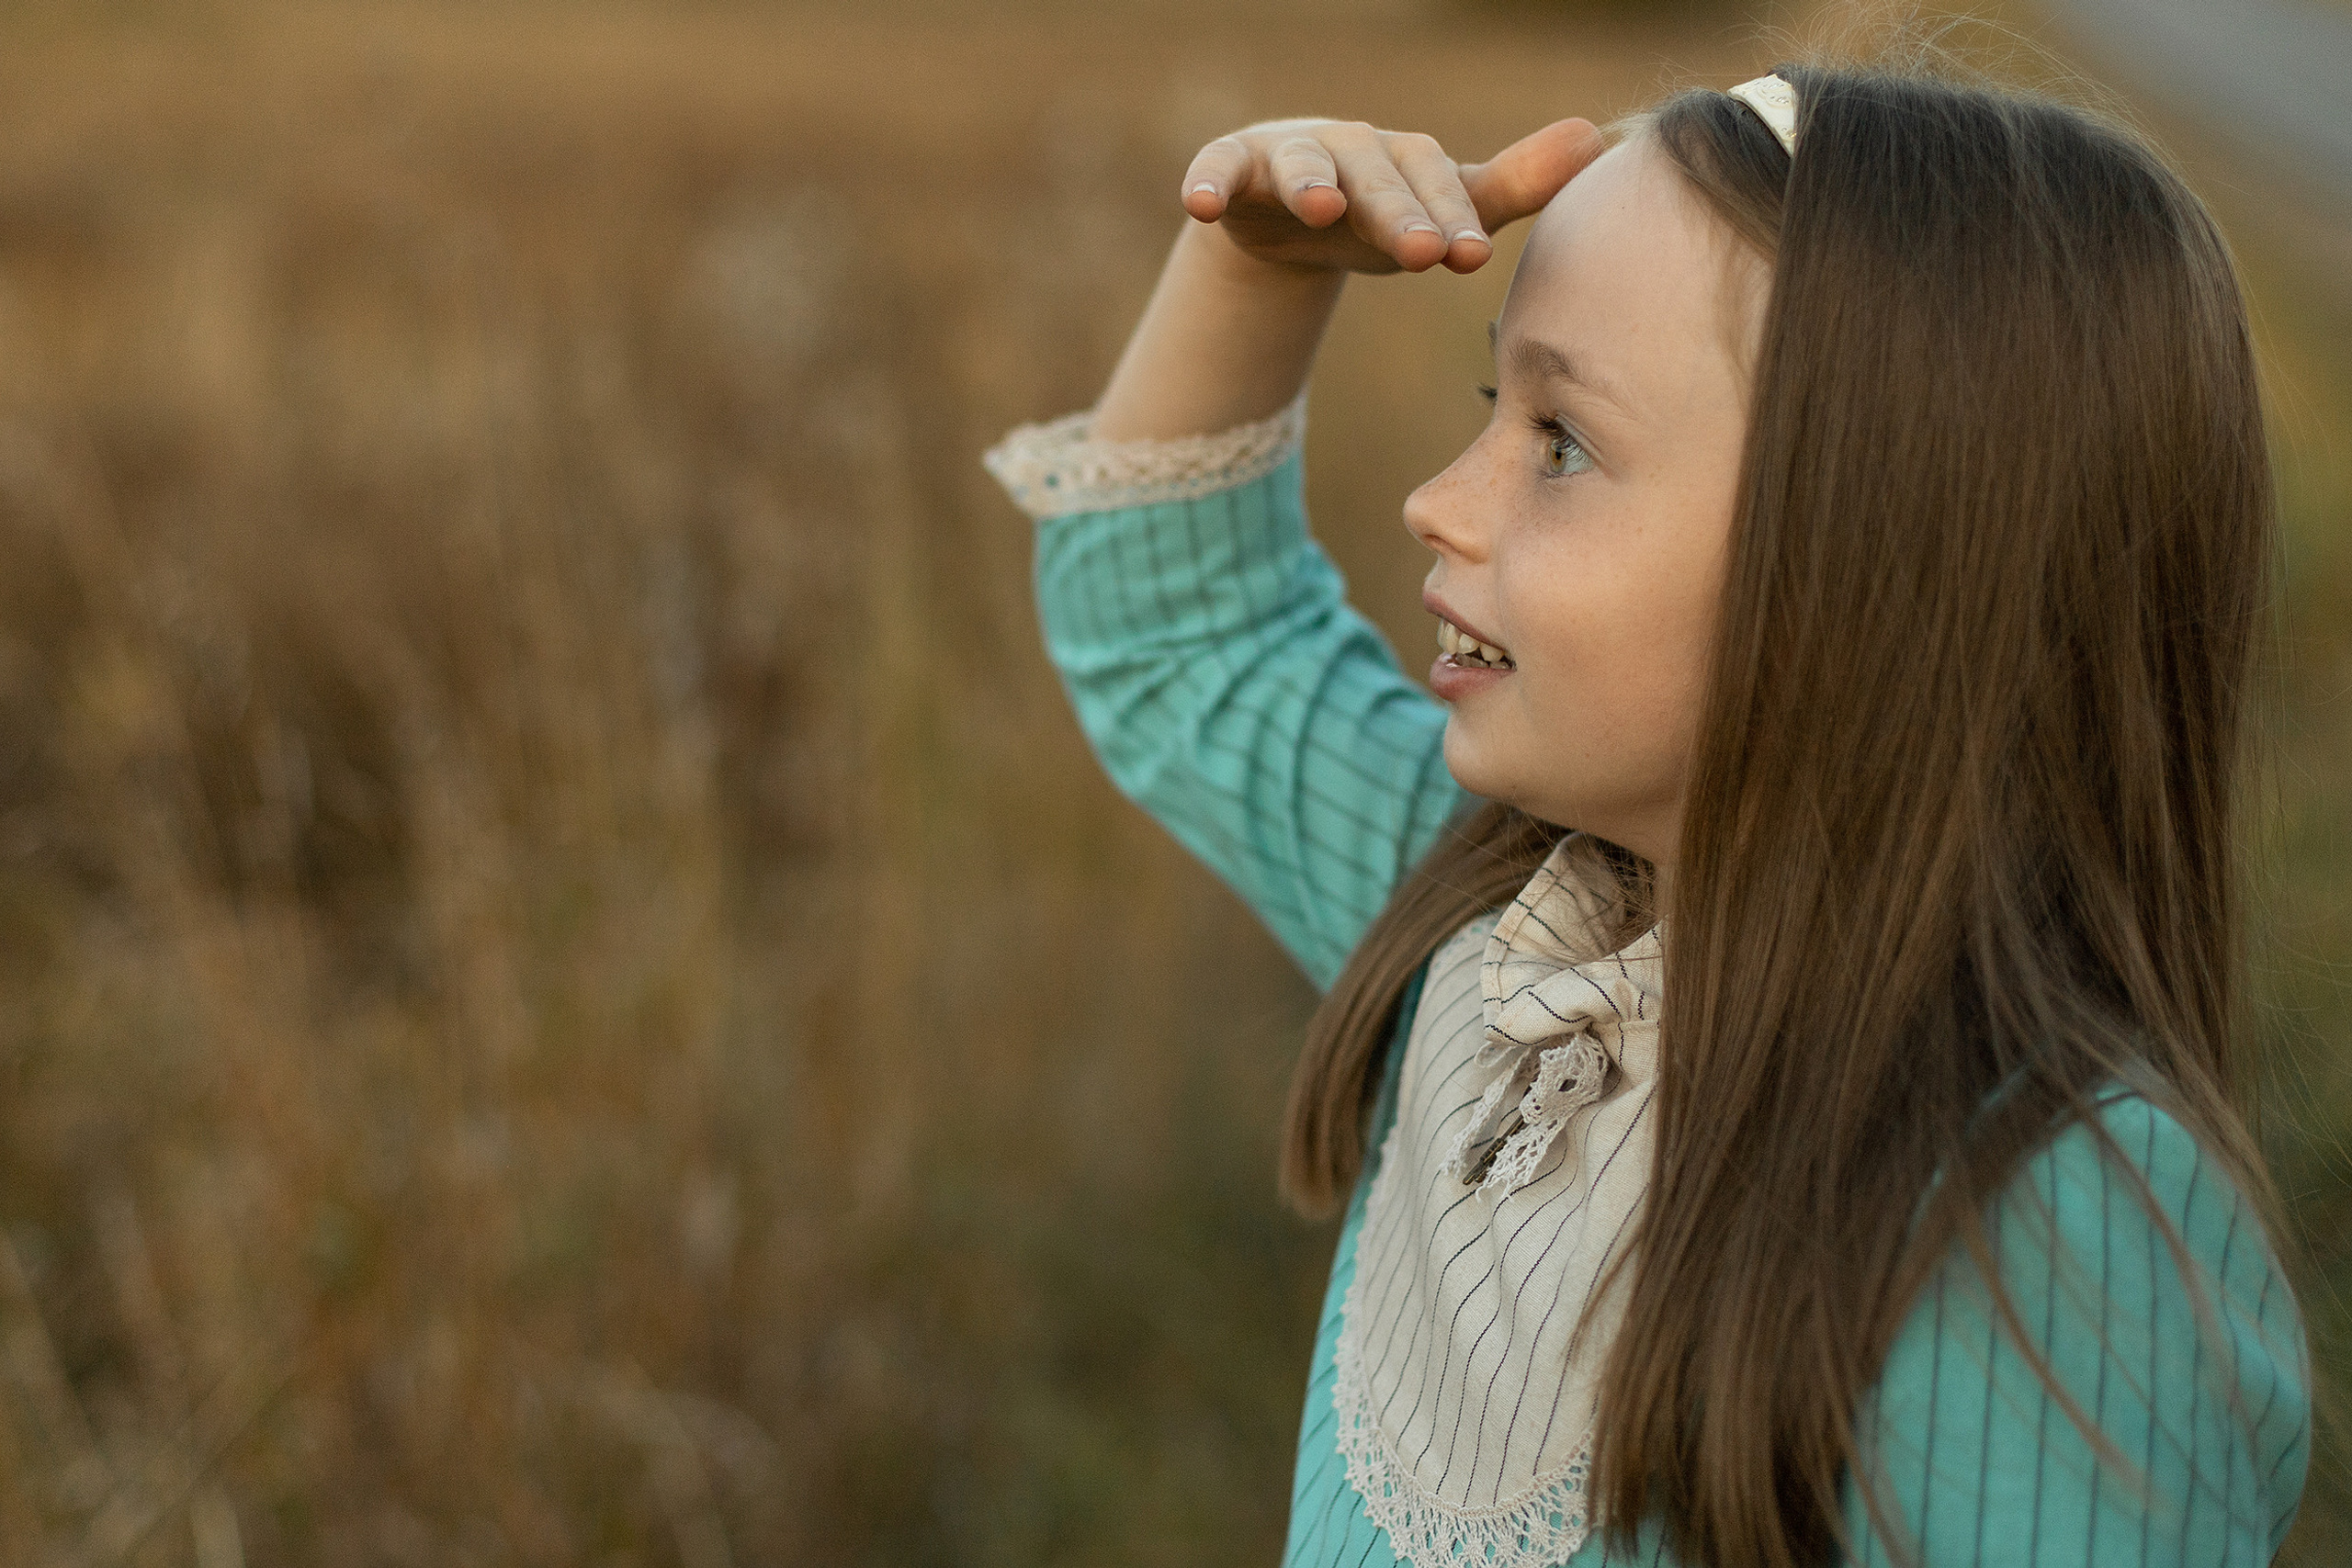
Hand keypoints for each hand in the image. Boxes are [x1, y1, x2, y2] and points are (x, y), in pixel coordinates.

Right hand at [1179, 116, 1605, 276]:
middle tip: (1422, 251)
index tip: (1471, 256)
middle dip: (1398, 210)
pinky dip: (1206, 180)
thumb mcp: (1443, 208)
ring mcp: (1288, 154)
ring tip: (1319, 208)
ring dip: (1309, 180)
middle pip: (1377, 175)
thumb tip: (1597, 137)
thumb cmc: (1382, 211)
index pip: (1436, 184)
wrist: (1289, 216)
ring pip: (1302, 162)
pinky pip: (1218, 169)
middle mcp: (1352, 147)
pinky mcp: (1232, 170)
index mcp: (1407, 159)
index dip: (1452, 216)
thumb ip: (1511, 185)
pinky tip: (1195, 204)